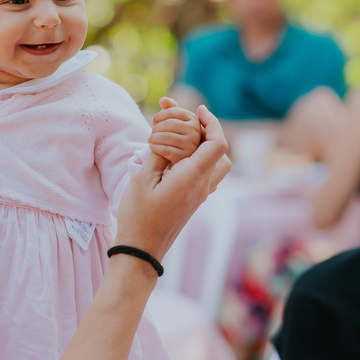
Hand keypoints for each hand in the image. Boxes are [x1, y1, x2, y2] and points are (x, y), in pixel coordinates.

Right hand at [115, 105, 231, 264]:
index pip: (217, 144)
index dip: (211, 122)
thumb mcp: (143, 178)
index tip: (196, 109)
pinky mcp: (194, 202)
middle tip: (187, 121)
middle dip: (207, 131)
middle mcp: (202, 186)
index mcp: (192, 178)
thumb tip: (169, 135)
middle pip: (221, 152)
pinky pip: (207, 175)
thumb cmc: (138, 215)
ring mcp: (200, 196)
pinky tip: (179, 157)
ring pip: (218, 165)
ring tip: (185, 137)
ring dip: (207, 147)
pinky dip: (200, 160)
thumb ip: (159, 152)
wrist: (142, 250)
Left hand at [148, 96, 202, 164]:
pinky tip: (152, 147)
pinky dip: (156, 147)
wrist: (181, 160)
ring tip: (150, 139)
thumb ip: (170, 109)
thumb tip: (163, 99)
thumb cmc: (176, 137)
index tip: (153, 120)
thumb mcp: (175, 122)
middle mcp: (196, 132)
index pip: (174, 111)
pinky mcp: (185, 158)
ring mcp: (192, 145)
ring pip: (167, 137)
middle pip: (170, 123)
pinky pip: (166, 150)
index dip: (161, 115)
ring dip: (154, 138)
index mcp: (194, 120)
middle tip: (151, 133)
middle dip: (157, 127)